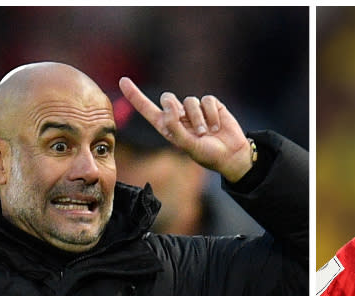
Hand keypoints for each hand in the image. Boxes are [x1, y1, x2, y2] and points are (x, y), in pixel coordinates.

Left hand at [118, 77, 252, 182]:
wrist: (231, 155)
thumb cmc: (207, 154)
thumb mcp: (187, 145)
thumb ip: (175, 127)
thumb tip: (170, 107)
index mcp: (168, 127)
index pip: (147, 109)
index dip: (135, 96)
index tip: (123, 81)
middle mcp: (179, 116)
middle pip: (168, 98)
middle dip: (174, 108)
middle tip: (186, 124)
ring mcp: (195, 110)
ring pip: (190, 101)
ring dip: (198, 119)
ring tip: (205, 132)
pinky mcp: (211, 105)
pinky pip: (207, 100)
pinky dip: (212, 114)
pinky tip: (217, 126)